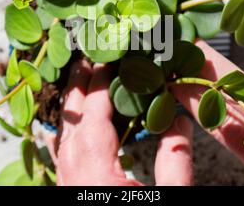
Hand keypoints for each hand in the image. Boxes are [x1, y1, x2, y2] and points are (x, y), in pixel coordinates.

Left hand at [43, 60, 193, 185]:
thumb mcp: (168, 196)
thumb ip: (176, 159)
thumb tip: (181, 120)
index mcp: (95, 165)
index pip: (94, 108)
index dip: (101, 77)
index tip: (111, 54)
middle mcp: (71, 165)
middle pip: (71, 111)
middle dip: (81, 78)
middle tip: (91, 52)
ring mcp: (64, 174)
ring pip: (64, 126)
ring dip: (74, 97)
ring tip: (85, 75)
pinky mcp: (66, 182)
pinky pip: (63, 142)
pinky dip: (71, 121)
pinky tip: (79, 116)